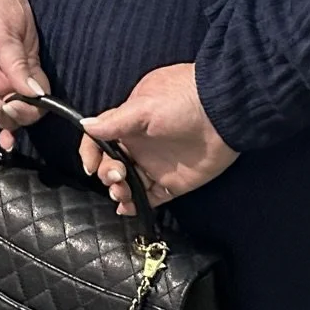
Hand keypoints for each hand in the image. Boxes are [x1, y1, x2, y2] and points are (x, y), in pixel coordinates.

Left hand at [0, 0, 49, 148]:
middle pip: (21, 109)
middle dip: (14, 117)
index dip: (31, 108)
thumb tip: (36, 93)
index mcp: (28, 64)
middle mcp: (12, 76)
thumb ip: (18, 63)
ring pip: (1, 112)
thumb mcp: (6, 32)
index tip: (16, 105)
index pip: (38, 98)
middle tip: (0, 107)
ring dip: (2, 123)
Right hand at [82, 64, 238, 216]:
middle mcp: (140, 145)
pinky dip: (136, 206)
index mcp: (130, 123)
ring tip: (123, 194)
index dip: (91, 151)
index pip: (100, 138)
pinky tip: (128, 208)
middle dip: (106, 174)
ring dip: (119, 191)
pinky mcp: (173, 182)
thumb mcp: (145, 107)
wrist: (224, 114)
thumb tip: (85, 125)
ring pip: (128, 184)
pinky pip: (150, 197)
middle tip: (117, 176)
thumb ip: (115, 122)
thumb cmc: (183, 102)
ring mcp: (156, 164)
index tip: (91, 165)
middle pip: (112, 164)